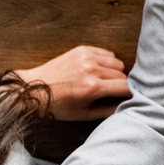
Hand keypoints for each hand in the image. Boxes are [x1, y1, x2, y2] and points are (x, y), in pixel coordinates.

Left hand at [13, 45, 130, 120]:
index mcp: (93, 87)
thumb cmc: (57, 106)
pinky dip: (106, 62)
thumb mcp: (83, 115)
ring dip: (115, 72)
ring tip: (104, 81)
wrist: (33, 90)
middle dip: (121, 84)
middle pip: (122, 74)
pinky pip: (106, 53)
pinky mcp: (82, 49)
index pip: (125, 86)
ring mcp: (87, 57)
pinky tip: (98, 70)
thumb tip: (125, 106)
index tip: (130, 97)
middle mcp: (92, 69)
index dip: (130, 93)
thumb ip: (107, 111)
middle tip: (113, 92)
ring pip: (116, 62)